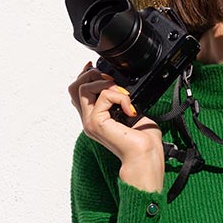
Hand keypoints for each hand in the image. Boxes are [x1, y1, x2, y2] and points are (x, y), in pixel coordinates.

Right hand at [68, 61, 164, 191]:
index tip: (96, 67)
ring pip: (84, 88)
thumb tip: (124, 85)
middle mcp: (89, 120)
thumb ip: (124, 100)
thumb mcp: (134, 112)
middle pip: (75, 87)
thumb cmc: (144, 141)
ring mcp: (90, 121)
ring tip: (124, 95)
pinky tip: (130, 109)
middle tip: (113, 81)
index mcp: (96, 118)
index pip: (78, 92)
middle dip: (94, 75)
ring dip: (107, 84)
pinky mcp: (96, 122)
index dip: (84, 75)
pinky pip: (104, 95)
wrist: (146, 155)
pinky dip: (121, 96)